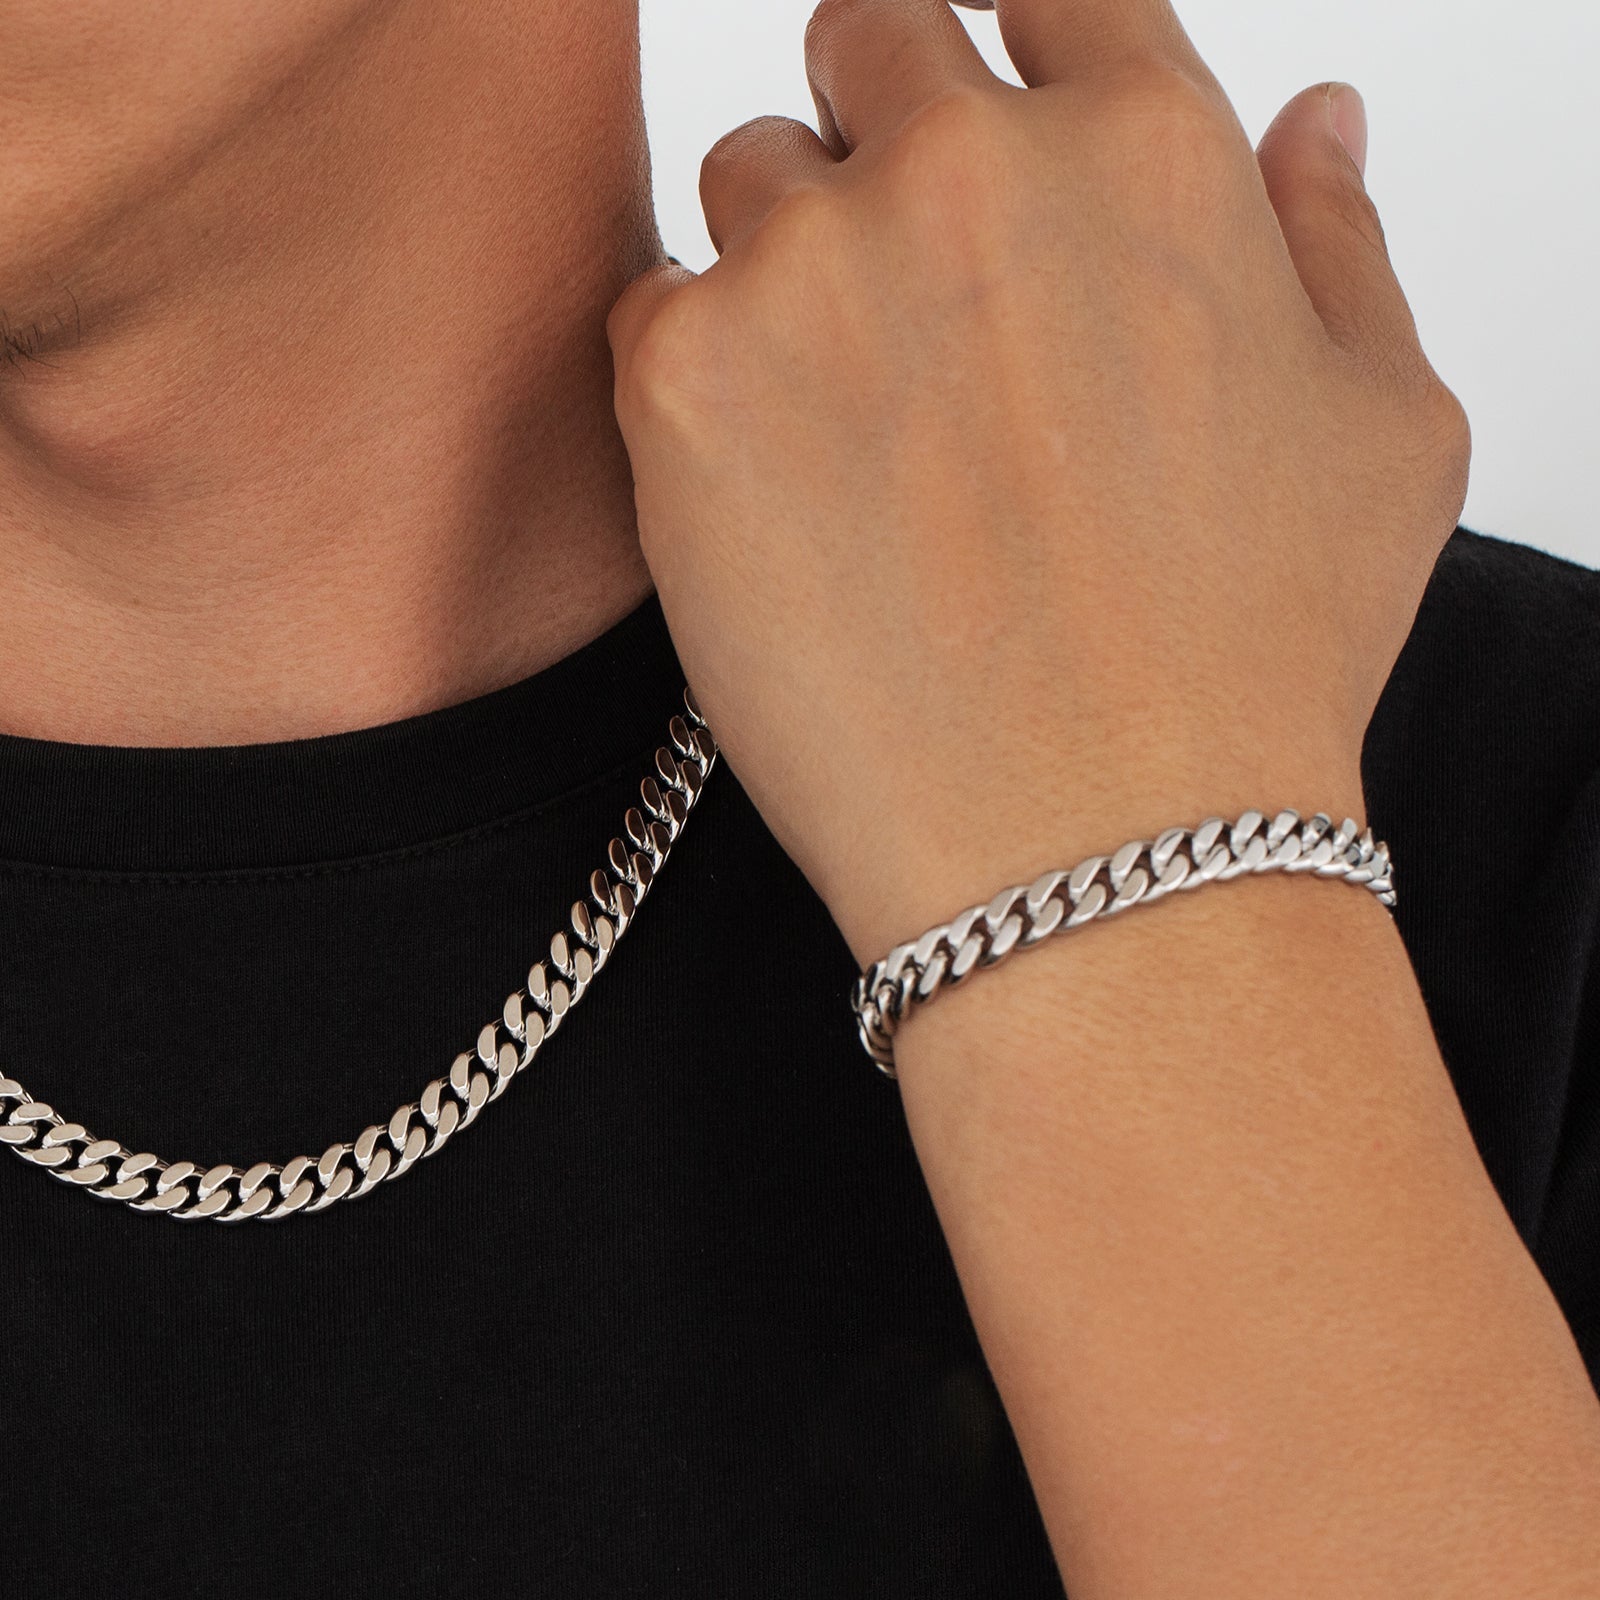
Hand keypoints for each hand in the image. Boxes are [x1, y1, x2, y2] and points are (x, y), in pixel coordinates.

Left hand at [608, 0, 1468, 964]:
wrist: (1098, 854)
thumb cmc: (1251, 666)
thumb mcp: (1383, 432)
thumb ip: (1337, 244)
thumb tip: (1314, 124)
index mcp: (1147, 148)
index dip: (1010, 65)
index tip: (990, 149)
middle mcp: (969, 169)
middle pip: (868, 43)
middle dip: (884, 141)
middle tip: (906, 298)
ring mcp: (810, 270)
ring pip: (748, 176)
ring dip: (788, 266)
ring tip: (853, 434)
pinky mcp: (685, 384)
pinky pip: (657, 309)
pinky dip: (702, 379)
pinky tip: (778, 495)